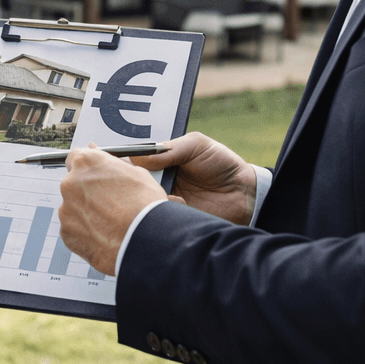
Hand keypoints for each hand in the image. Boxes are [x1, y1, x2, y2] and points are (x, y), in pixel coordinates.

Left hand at [58, 143, 170, 276]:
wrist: (146, 240)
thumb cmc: (145, 205)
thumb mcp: (136, 173)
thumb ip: (112, 164)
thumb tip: (101, 157)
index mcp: (86, 163)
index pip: (75, 158)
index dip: (87, 168)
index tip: (93, 176)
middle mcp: (70, 183)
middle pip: (73, 184)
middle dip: (86, 192)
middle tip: (107, 204)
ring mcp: (65, 209)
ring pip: (73, 208)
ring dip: (86, 213)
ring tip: (109, 223)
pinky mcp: (66, 232)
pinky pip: (73, 229)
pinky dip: (84, 232)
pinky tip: (103, 235)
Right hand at [130, 132, 255, 225]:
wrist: (245, 195)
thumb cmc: (222, 164)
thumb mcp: (197, 145)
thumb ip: (170, 148)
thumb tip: (137, 156)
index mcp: (161, 161)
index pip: (134, 159)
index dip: (125, 159)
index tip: (119, 160)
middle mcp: (157, 180)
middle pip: (132, 180)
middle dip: (131, 179)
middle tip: (141, 175)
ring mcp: (163, 200)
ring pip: (140, 199)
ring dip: (146, 194)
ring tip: (163, 188)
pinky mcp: (171, 218)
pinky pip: (156, 216)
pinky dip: (160, 209)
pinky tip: (174, 203)